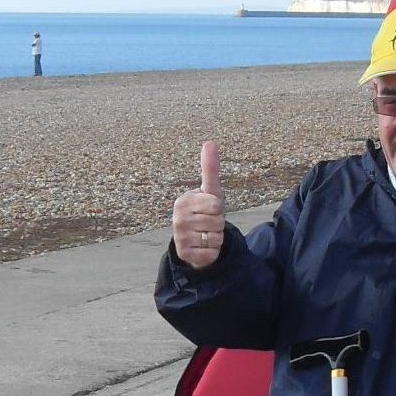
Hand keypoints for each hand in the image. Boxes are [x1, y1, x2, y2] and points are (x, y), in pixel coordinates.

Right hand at [172, 140, 224, 267]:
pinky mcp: (185, 254)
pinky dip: (213, 251)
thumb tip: (210, 142)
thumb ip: (210, 168)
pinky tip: (204, 247)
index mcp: (183, 201)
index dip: (218, 209)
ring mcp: (179, 237)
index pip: (215, 205)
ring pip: (215, 237)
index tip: (210, 209)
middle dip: (218, 224)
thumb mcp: (211, 191)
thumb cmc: (206, 211)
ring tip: (207, 234)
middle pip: (217, 221)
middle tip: (209, 223)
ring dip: (216, 237)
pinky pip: (211, 252)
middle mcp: (177, 218)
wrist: (198, 240)